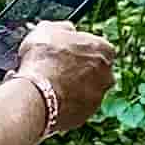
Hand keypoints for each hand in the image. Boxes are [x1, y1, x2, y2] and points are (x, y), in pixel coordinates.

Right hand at [19, 21, 114, 136]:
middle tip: (55, 68)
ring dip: (70, 87)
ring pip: (84, 90)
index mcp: (104, 50)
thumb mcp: (47, 29)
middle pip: (94, 70)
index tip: (65, 51)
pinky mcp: (85, 116)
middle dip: (77, 69)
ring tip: (47, 85)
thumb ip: (63, 28)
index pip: (97, 47)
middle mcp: (107, 75)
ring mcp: (97, 98)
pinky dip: (63, 103)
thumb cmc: (44, 59)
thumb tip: (67, 29)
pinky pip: (74, 107)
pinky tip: (47, 98)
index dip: (79, 48)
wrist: (37, 94)